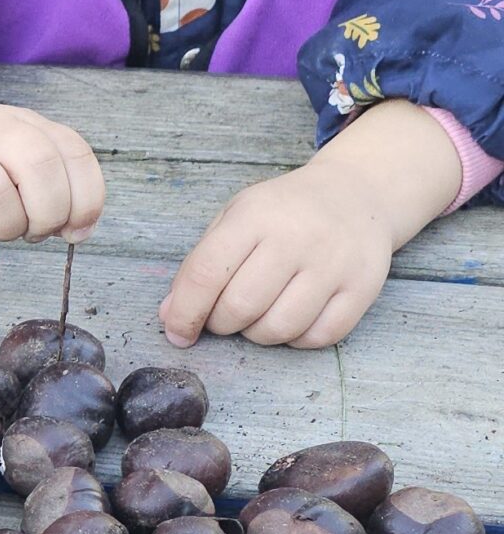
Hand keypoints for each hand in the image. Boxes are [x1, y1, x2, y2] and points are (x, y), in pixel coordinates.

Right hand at [0, 72, 105, 260]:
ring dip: (7, 230)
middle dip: (48, 214)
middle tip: (33, 231)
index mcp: (18, 121)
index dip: (85, 199)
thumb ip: (54, 184)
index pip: (72, 153)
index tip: (74, 228)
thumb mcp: (12, 158)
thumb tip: (78, 231)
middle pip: (40, 168)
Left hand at [160, 101, 457, 347]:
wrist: (356, 194)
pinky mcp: (363, 287)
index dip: (184, 313)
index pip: (206, 274)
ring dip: (257, 334)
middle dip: (221, 324)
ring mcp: (334, 264)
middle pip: (240, 307)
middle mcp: (297, 238)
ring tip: (259, 315)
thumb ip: (199, 265)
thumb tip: (171, 316)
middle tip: (225, 316)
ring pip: (279, 328)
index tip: (178, 332)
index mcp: (255, 217)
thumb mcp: (234, 219)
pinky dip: (297, 340)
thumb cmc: (283, 212)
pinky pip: (319, 337)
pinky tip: (293, 318)